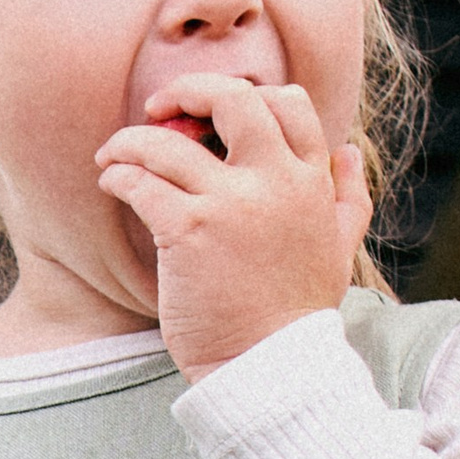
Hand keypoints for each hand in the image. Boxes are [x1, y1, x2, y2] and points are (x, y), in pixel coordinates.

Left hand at [94, 73, 367, 381]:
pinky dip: (118, 175)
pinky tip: (112, 184)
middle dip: (188, 90)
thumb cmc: (294, 315)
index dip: (244, 95)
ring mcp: (230, 204)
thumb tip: (347, 150)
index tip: (212, 113)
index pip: (287, 101)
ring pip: (169, 142)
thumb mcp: (338, 250)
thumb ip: (347, 198)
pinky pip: (141, 182)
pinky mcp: (188, 232)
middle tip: (159, 108)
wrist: (269, 368)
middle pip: (231, 99)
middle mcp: (275, 181)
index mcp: (310, 181)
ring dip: (132, 140)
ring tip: (114, 154)